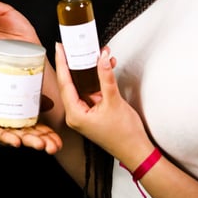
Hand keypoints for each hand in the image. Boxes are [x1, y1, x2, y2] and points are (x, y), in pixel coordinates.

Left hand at [0, 84, 62, 154]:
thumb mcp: (8, 95)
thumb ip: (28, 98)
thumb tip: (50, 102)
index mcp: (16, 121)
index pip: (36, 130)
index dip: (48, 136)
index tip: (59, 141)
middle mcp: (7, 128)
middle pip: (28, 137)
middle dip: (42, 142)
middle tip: (54, 146)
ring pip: (14, 138)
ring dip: (28, 142)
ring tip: (40, 144)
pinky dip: (5, 138)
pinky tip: (15, 142)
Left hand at [54, 42, 150, 160]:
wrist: (137, 151)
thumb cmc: (125, 135)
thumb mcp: (114, 101)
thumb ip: (106, 77)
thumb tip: (102, 58)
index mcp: (75, 114)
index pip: (64, 83)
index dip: (62, 63)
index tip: (60, 48)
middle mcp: (76, 114)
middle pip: (71, 83)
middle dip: (76, 63)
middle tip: (74, 46)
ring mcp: (84, 113)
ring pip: (82, 86)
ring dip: (90, 70)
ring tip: (96, 53)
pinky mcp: (92, 112)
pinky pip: (91, 91)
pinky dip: (97, 80)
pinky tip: (106, 68)